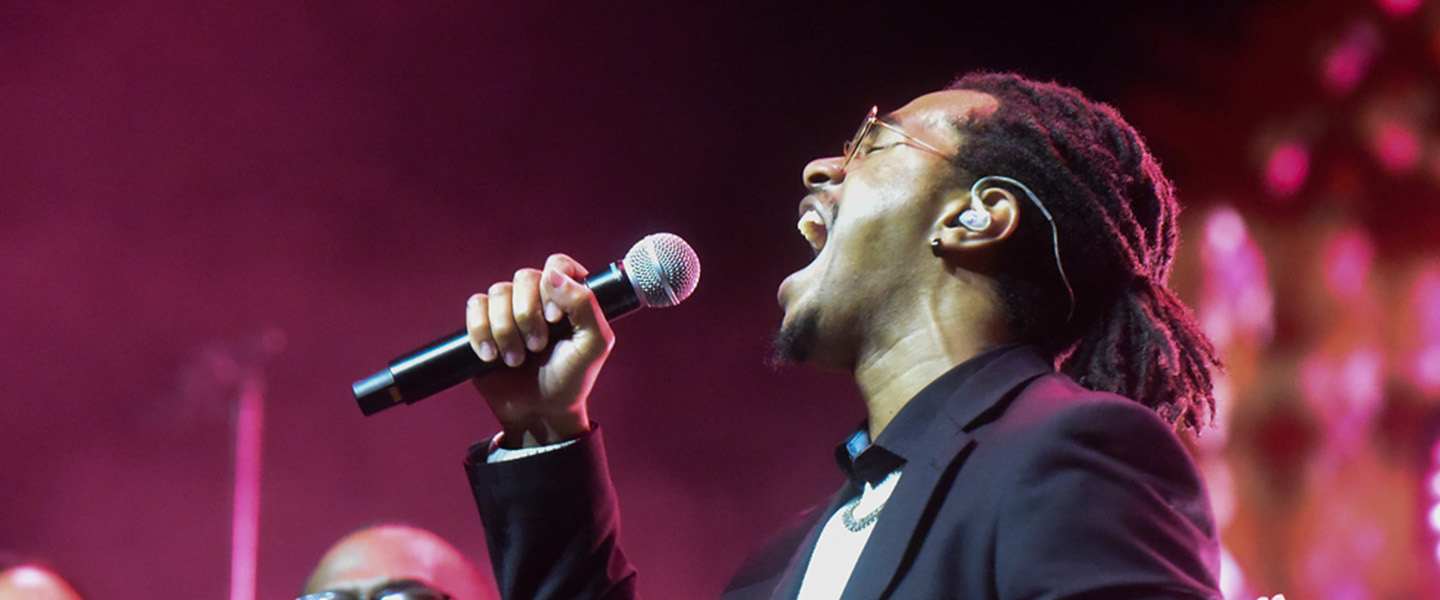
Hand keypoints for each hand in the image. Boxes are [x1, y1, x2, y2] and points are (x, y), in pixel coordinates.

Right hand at [465, 253, 613, 447]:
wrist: (539, 412)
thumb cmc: (571, 379)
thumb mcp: (594, 344)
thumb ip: (585, 305)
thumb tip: (552, 274)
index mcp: (569, 296)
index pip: (558, 264)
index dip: (553, 286)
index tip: (556, 319)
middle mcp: (539, 297)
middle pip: (524, 277)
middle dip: (529, 316)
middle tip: (538, 347)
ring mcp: (510, 309)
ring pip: (497, 292)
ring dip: (506, 330)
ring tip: (516, 359)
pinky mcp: (484, 324)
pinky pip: (474, 306)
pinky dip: (481, 331)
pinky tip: (492, 355)